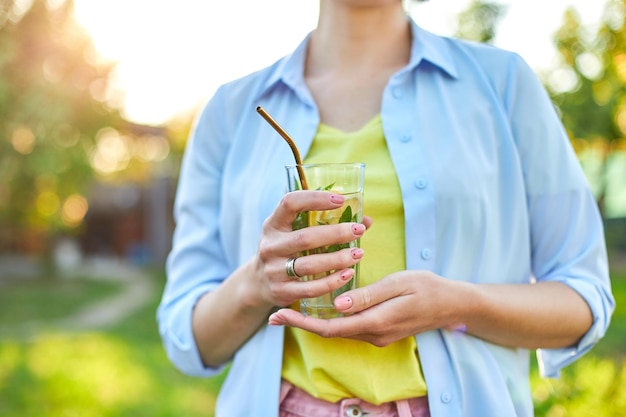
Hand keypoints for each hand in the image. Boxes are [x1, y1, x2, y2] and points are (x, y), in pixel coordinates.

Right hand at [250, 190, 370, 308]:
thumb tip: (366, 220)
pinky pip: (310, 288)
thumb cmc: (286, 250)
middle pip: (305, 238)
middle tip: (358, 230)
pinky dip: (332, 282)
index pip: (290, 203)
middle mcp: (270, 246)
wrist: (259, 283)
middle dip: (335, 233)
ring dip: (337, 259)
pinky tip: (348, 274)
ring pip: (309, 265)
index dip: (315, 199)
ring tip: (359, 254)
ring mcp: (274, 270)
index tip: (340, 200)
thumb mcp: (294, 232)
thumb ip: (325, 223)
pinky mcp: (282, 291)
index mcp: (273, 225)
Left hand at [268, 270, 462, 345]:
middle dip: (301, 322)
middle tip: (275, 313)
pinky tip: (319, 307)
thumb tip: (338, 306)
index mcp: (376, 322)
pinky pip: (349, 326)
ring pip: (337, 330)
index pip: (331, 327)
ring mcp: (376, 334)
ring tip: (290, 308)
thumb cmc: (428, 288)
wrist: (452, 304)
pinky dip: (330, 319)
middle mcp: (373, 334)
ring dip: (313, 321)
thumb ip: (369, 296)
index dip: (302, 322)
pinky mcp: (378, 329)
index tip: (279, 315)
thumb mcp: (399, 284)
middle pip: (329, 331)